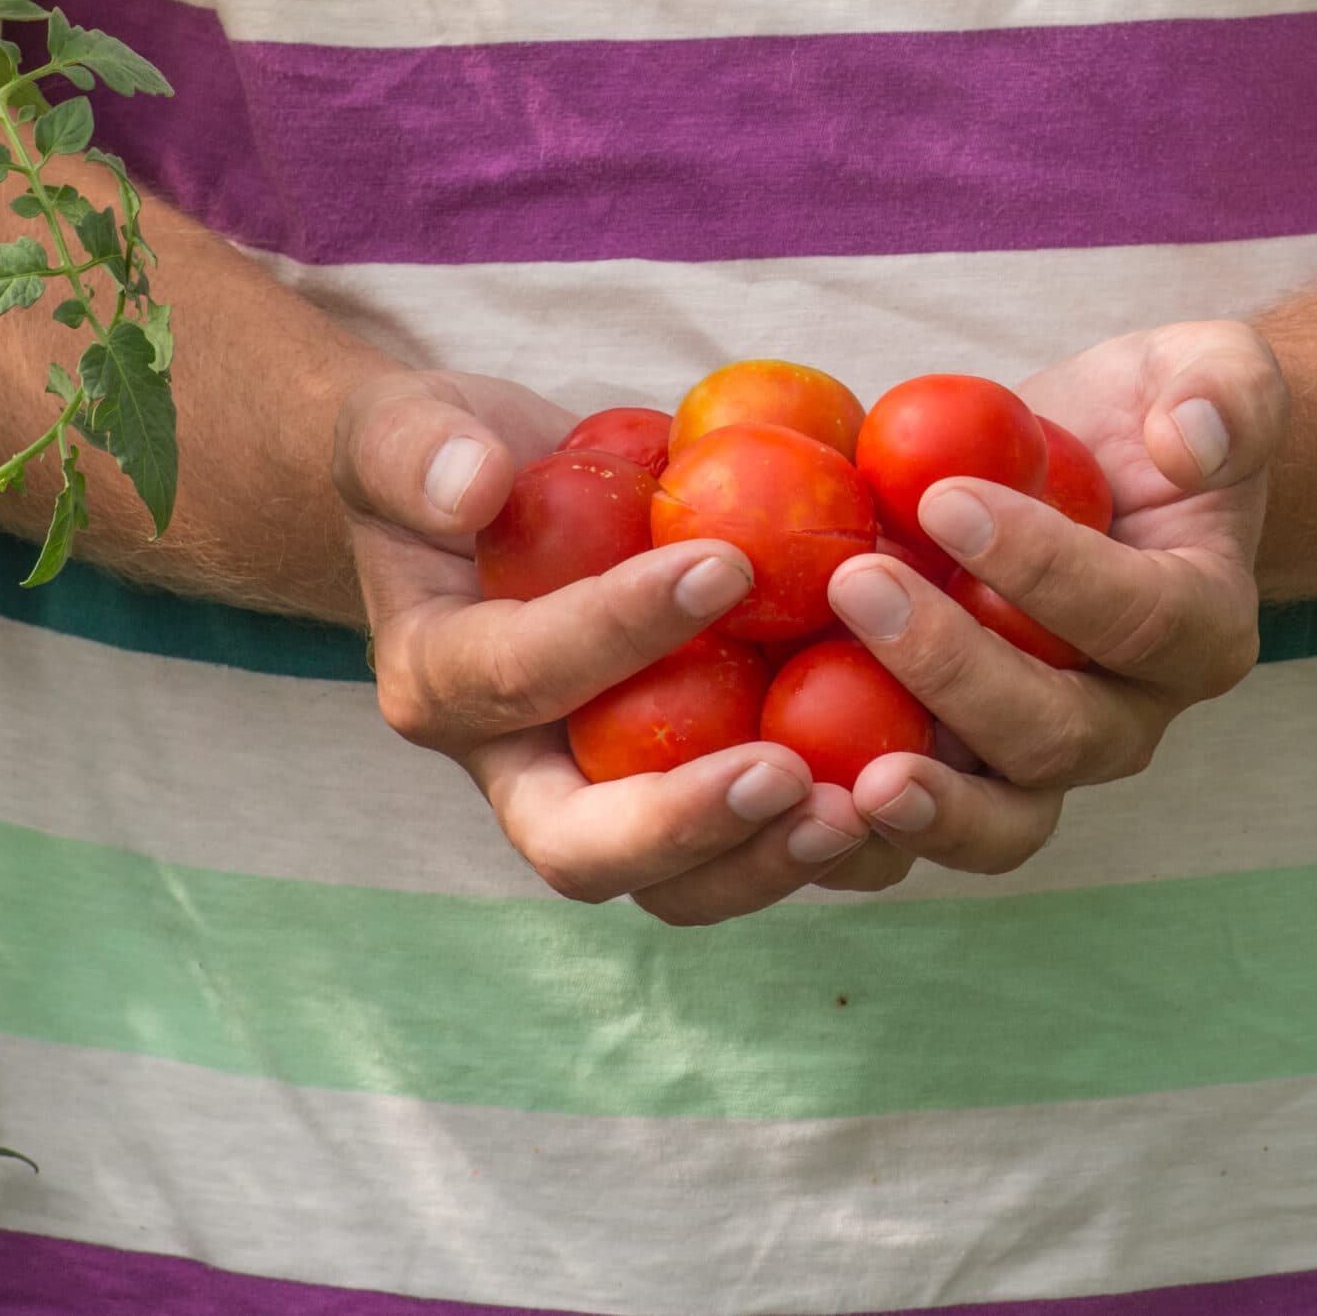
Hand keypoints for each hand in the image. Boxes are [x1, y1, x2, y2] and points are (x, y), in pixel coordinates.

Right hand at [331, 369, 876, 923]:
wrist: (496, 511)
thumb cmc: (449, 460)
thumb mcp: (402, 430)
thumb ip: (416, 453)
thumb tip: (472, 481)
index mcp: (440, 685)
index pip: (519, 676)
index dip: (614, 632)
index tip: (722, 565)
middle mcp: (518, 773)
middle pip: (585, 850)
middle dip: (686, 824)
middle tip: (787, 772)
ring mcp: (609, 802)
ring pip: (682, 885)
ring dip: (772, 860)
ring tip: (867, 807)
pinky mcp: (691, 799)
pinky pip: (756, 849)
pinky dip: (831, 834)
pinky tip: (914, 781)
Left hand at [813, 323, 1286, 889]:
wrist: (1096, 478)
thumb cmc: (1150, 419)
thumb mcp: (1209, 371)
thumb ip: (1226, 393)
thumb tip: (1193, 440)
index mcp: (1201, 630)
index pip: (1135, 616)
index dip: (1045, 569)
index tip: (947, 499)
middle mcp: (1130, 716)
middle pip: (1059, 735)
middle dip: (955, 671)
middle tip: (858, 584)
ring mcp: (1042, 761)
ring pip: (1001, 818)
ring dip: (921, 803)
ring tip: (835, 777)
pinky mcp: (962, 773)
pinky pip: (918, 829)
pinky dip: (856, 837)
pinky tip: (777, 796)